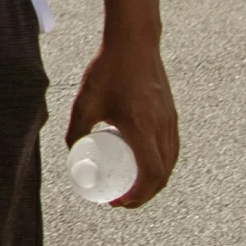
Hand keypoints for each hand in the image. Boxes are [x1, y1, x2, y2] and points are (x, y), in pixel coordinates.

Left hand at [66, 30, 178, 206]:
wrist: (134, 43)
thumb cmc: (107, 71)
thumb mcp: (83, 103)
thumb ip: (75, 131)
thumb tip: (73, 153)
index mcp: (142, 129)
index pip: (150, 174)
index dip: (137, 195)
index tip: (118, 202)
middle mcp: (162, 128)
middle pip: (162, 174)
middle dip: (144, 194)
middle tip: (122, 200)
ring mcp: (170, 121)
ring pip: (170, 162)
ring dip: (155, 180)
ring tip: (132, 186)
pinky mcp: (172, 114)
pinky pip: (171, 148)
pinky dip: (162, 164)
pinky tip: (146, 164)